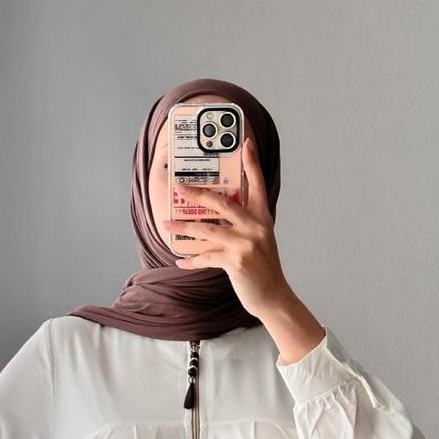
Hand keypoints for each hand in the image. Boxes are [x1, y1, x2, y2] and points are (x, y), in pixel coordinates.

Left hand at [161, 136, 290, 318]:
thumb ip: (243, 223)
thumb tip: (215, 214)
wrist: (273, 296)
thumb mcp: (260, 239)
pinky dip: (191, 260)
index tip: (245, 142)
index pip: (257, 184)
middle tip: (179, 186)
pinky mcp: (236, 261)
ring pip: (207, 229)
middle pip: (221, 202)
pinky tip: (180, 260)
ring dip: (183, 227)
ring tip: (166, 224)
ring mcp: (246, 243)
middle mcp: (256, 226)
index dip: (252, 162)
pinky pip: (206, 257)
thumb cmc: (263, 267)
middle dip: (197, 193)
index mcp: (262, 217)